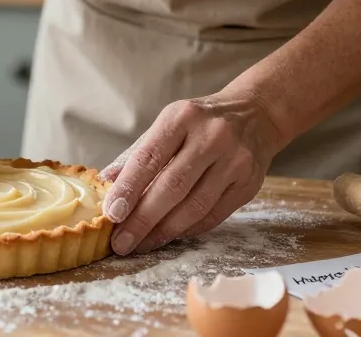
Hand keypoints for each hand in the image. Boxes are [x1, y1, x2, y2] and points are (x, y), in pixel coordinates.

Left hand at [98, 89, 283, 254]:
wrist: (255, 114)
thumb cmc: (199, 124)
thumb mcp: (167, 125)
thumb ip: (138, 155)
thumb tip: (105, 183)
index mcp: (182, 117)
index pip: (149, 157)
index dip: (128, 188)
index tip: (111, 214)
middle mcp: (212, 136)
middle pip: (172, 186)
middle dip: (142, 219)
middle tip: (122, 242)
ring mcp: (235, 160)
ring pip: (195, 206)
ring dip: (164, 231)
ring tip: (142, 245)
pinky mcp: (249, 183)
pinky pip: (214, 215)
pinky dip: (188, 230)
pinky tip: (170, 236)